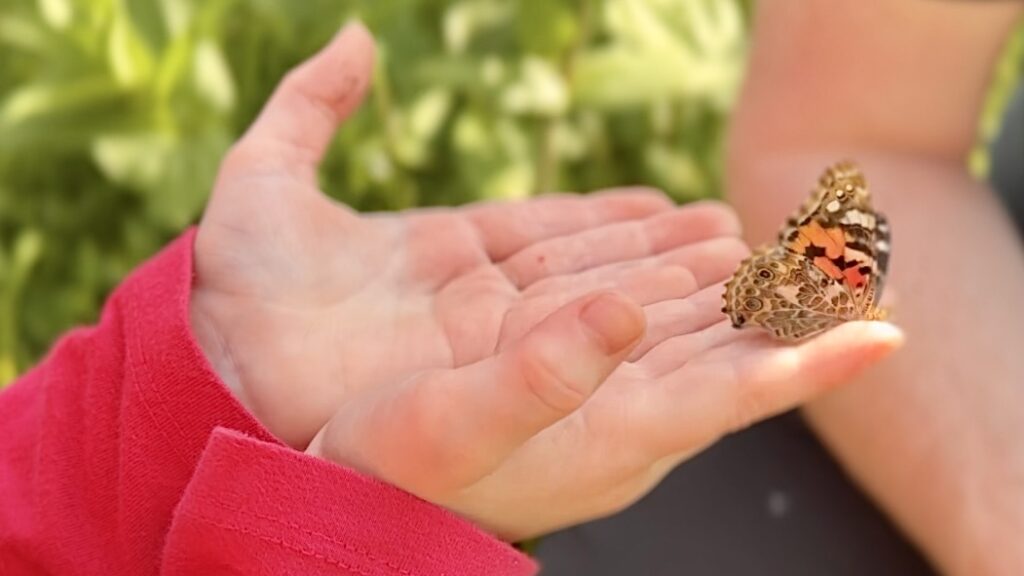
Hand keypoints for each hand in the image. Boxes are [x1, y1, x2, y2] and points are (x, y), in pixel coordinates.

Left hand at [190, 23, 743, 446]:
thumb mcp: (263, 178)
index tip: (670, 208)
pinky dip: (635, 330)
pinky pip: (578, 347)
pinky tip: (688, 314)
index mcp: (439, 252)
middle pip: (587, 270)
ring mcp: (485, 340)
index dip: (609, 219)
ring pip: (596, 306)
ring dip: (667, 290)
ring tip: (737, 271)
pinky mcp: (491, 375)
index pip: (546, 229)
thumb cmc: (232, 285)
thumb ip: (312, 104)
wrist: (214, 371)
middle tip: (735, 239)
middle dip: (663, 257)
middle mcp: (474, 301)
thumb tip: (356, 36)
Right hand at [308, 271, 902, 539]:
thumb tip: (625, 312)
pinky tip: (693, 275)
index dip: (808, 364)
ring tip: (788, 257)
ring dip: (740, 301)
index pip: (732, 399)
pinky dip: (679, 300)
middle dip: (787, 317)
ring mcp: (598, 411)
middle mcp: (620, 428)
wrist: (357, 493)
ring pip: (690, 347)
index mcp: (607, 440)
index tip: (881, 333)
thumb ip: (542, 373)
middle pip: (727, 365)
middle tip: (843, 265)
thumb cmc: (393, 468)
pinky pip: (645, 340)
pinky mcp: (571, 393)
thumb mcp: (454, 422)